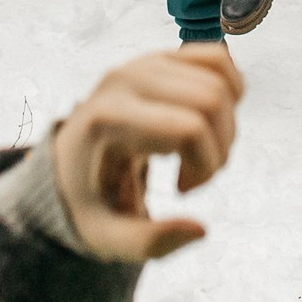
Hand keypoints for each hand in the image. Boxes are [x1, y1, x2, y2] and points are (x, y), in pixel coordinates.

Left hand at [49, 45, 245, 263]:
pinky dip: (229, 91)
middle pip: (212, 100)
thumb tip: (201, 229)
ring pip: (221, 81)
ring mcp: (144, 62)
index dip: (204, 167)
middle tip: (195, 175)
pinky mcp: (161, 58)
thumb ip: (150, 244)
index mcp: (110, 118)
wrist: (71, 162)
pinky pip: (217, 58)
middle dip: (220, 146)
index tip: (184, 191)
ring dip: (225, 125)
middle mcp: (126, 79)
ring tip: (197, 152)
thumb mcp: (106, 237)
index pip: (189, 128)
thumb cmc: (90, 199)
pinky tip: (209, 121)